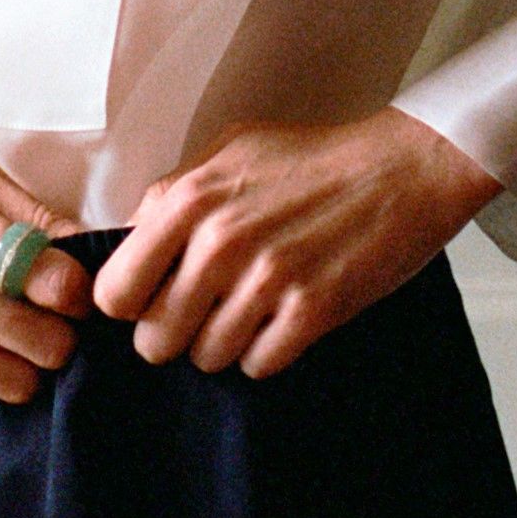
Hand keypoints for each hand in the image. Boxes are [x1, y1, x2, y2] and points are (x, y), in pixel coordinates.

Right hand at [0, 143, 90, 405]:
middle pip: (42, 343)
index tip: (72, 292)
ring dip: (29, 366)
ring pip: (12, 381)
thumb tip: (88, 246)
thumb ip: (29, 212)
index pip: (52, 282)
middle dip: (62, 337)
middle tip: (53, 323)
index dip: (79, 293)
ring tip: (19, 341)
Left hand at [90, 107, 501, 378]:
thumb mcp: (228, 153)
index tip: (152, 300)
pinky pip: (258, 365)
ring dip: (225, 343)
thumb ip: (173, 197)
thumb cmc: (313, 160)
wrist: (402, 169)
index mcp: (188, 199)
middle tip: (205, 314)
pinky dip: (267, 350)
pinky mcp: (311, 309)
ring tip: (252, 309)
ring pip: (206, 358)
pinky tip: (283, 319)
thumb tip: (128, 243)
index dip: (131, 304)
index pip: (114, 291)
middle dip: (175, 334)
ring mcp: (266, 278)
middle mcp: (220, 241)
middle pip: (155, 339)